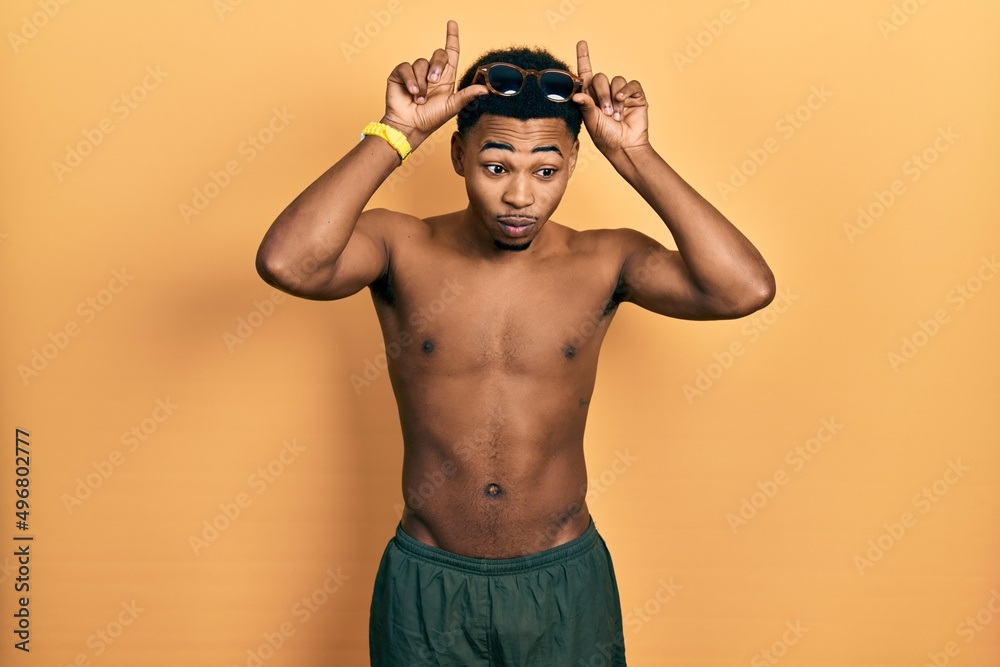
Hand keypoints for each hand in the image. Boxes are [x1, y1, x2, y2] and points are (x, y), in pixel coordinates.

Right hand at [381, 20, 487, 146]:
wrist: (410, 126)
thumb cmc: (430, 119)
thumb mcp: (452, 106)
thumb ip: (468, 95)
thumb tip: (487, 89)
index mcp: (445, 78)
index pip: (450, 52)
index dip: (451, 37)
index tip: (452, 24)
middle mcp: (431, 73)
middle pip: (438, 54)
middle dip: (437, 66)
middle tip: (434, 82)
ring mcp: (415, 73)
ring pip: (421, 62)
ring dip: (421, 82)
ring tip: (420, 98)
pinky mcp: (400, 75)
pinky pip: (406, 67)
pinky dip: (410, 80)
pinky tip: (411, 93)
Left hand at [572, 41, 648, 155]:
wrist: (625, 146)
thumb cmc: (606, 137)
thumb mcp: (592, 122)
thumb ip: (586, 107)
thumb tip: (576, 95)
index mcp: (591, 97)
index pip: (586, 74)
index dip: (583, 58)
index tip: (582, 43)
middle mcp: (605, 93)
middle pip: (600, 78)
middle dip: (602, 94)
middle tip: (606, 112)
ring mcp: (620, 93)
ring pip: (616, 80)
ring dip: (614, 97)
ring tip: (616, 115)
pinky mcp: (635, 95)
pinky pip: (631, 83)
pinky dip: (627, 91)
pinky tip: (623, 101)